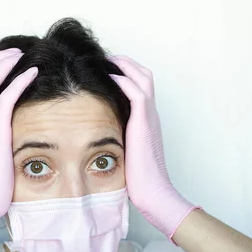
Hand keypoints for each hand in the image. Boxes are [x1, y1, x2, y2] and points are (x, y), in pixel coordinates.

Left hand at [110, 56, 198, 239]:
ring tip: (105, 60)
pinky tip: (107, 76)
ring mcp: (150, 117)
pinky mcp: (144, 123)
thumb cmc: (138, 179)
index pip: (142, 87)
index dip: (127, 74)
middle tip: (106, 59)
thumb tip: (98, 137)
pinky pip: (136, 92)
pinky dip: (123, 79)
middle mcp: (151, 115)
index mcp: (147, 121)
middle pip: (145, 75)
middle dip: (125, 63)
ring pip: (142, 77)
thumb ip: (117, 139)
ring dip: (124, 65)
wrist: (153, 192)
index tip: (108, 69)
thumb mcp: (125, 152)